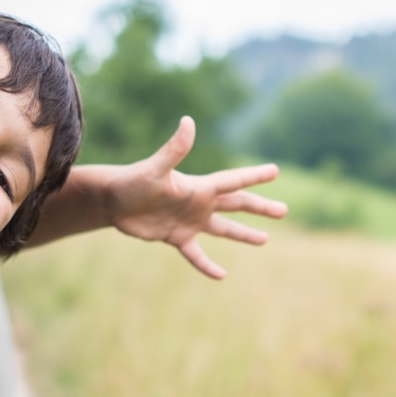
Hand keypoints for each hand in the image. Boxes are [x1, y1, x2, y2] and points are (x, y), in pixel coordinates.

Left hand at [107, 116, 286, 278]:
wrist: (112, 200)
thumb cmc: (132, 181)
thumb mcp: (156, 168)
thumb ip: (175, 149)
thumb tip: (188, 121)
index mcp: (199, 187)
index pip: (233, 181)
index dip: (254, 177)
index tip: (275, 171)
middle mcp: (199, 203)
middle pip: (237, 205)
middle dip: (260, 208)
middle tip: (283, 210)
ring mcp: (189, 221)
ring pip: (223, 229)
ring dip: (244, 234)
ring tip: (264, 240)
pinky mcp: (176, 238)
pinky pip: (197, 255)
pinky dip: (208, 265)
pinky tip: (222, 275)